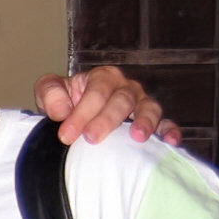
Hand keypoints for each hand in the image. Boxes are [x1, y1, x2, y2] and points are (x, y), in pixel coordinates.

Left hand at [33, 66, 179, 145]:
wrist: (75, 116)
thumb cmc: (65, 103)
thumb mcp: (49, 93)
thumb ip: (50, 94)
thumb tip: (61, 111)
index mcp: (103, 77)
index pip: (96, 92)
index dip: (81, 113)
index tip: (66, 135)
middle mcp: (126, 87)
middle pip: (122, 100)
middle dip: (106, 120)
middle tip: (91, 139)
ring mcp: (142, 103)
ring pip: (148, 107)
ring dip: (145, 121)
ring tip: (136, 137)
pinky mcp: (152, 121)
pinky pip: (166, 123)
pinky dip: (169, 130)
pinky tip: (169, 141)